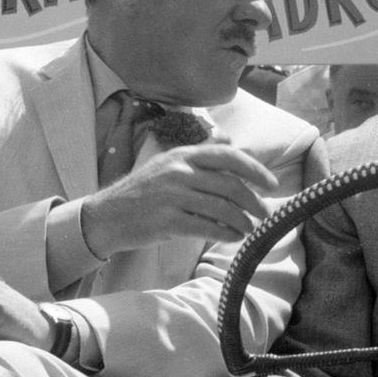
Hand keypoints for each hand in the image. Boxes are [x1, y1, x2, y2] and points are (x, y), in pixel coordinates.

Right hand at [82, 143, 279, 258]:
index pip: (228, 156)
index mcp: (183, 155)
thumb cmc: (142, 192)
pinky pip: (206, 227)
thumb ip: (200, 153)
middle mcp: (179, 171)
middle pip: (230, 184)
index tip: (271, 184)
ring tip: (249, 228)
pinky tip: (233, 237)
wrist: (106, 216)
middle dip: (253, 200)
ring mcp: (172, 196)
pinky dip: (225, 233)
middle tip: (265, 213)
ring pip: (222, 208)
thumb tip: (229, 138)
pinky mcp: (167, 221)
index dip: (254, 169)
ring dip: (242, 221)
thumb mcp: (168, 163)